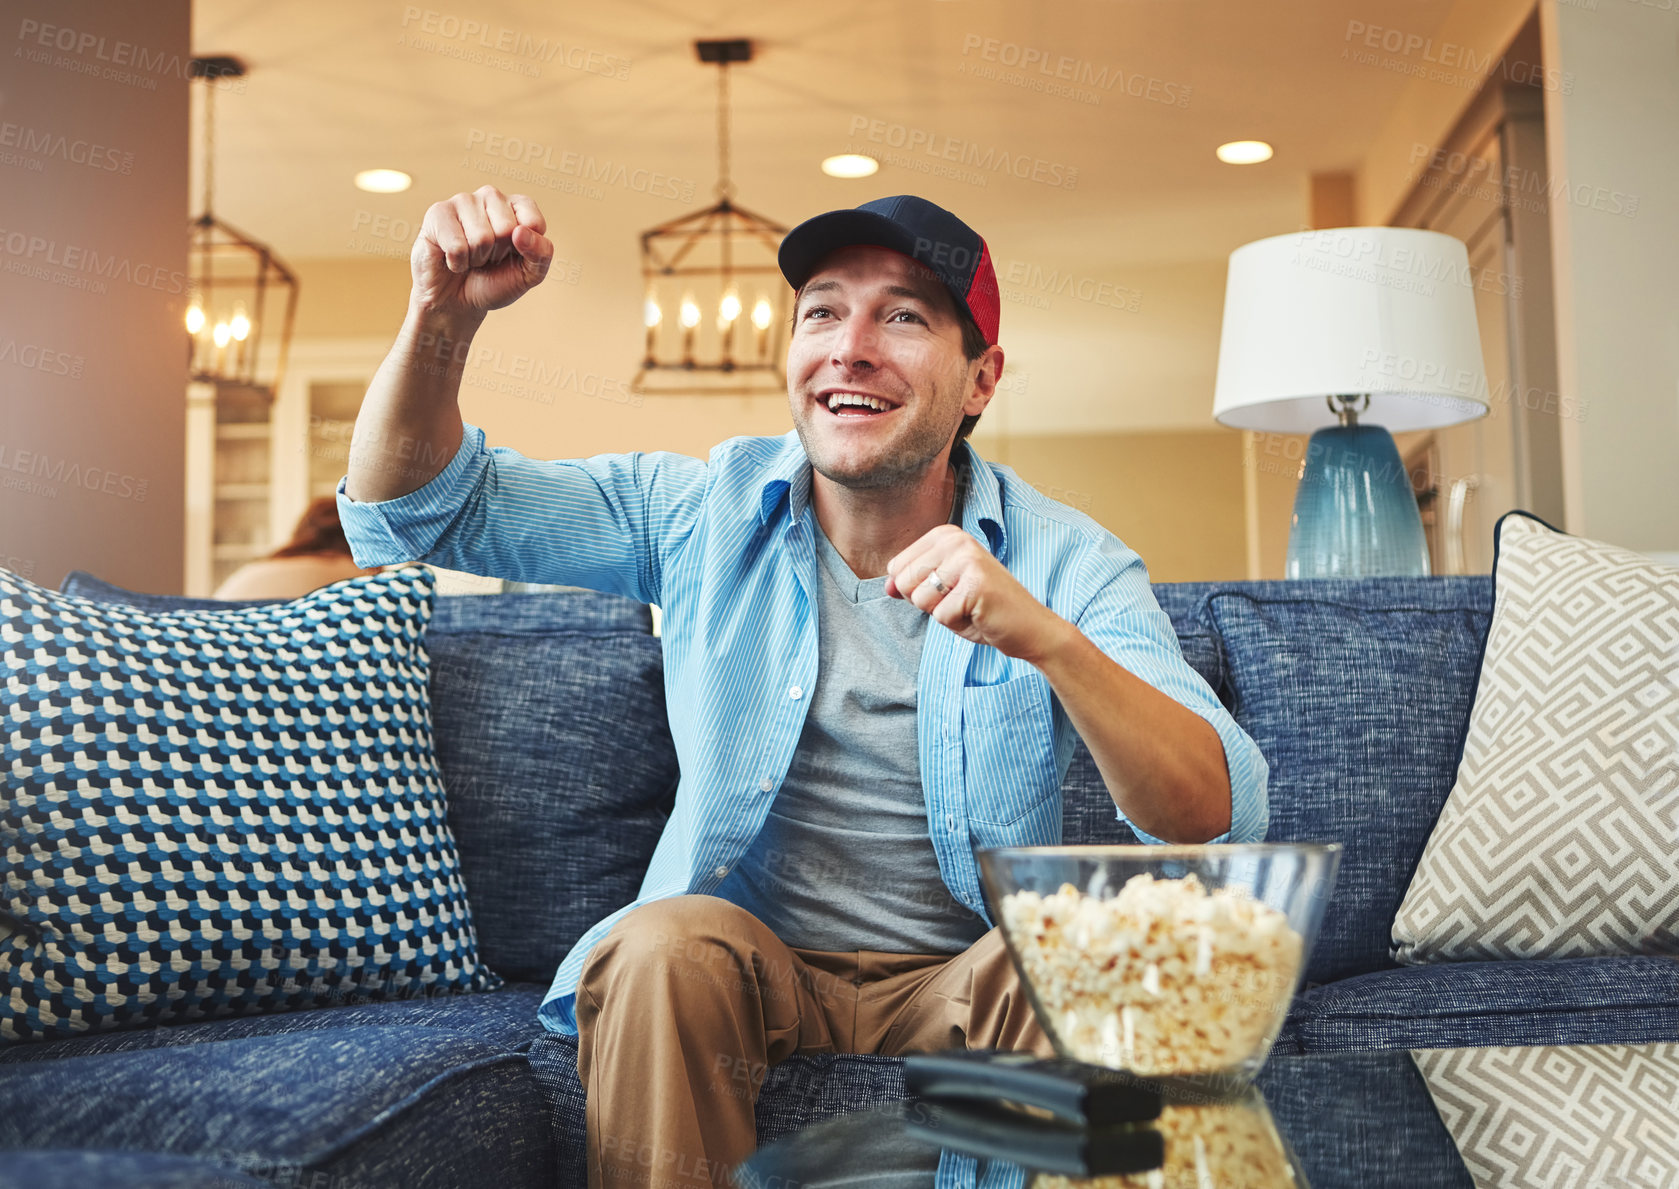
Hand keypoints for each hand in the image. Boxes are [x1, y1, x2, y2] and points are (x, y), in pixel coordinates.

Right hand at [411, 185, 552, 318]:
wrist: (457, 301)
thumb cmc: (494, 282)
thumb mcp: (529, 274)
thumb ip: (541, 253)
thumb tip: (521, 232)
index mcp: (517, 207)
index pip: (534, 221)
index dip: (526, 249)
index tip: (514, 255)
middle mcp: (491, 197)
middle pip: (506, 228)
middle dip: (497, 254)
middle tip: (487, 258)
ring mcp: (463, 201)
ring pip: (481, 237)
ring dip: (476, 259)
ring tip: (469, 257)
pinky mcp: (438, 213)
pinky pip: (457, 245)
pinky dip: (457, 262)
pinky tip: (452, 258)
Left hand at [884, 524, 1071, 664]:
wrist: (1029, 628)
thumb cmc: (984, 609)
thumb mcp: (942, 592)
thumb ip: (912, 584)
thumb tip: (887, 585)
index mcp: (946, 535)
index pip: (897, 567)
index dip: (917, 590)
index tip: (948, 590)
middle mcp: (957, 540)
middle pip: (905, 582)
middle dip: (927, 603)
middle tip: (960, 602)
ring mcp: (968, 559)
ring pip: (920, 599)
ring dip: (942, 614)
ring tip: (969, 607)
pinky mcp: (976, 583)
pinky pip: (940, 615)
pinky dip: (957, 624)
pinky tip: (979, 615)